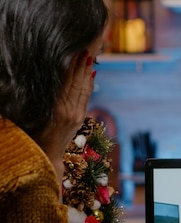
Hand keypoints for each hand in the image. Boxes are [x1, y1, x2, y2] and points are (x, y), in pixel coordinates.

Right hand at [37, 51, 95, 183]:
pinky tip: (91, 75)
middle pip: (75, 83)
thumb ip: (34, 98)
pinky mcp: (80, 118)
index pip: (64, 83)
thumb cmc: (31, 133)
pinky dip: (88, 85)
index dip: (69, 68)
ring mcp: (76, 115)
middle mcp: (68, 111)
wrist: (46, 154)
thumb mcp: (30, 114)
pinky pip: (86, 97)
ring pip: (83, 89)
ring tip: (89, 58)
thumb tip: (31, 80)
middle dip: (80, 66)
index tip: (72, 54)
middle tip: (84, 50)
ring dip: (86, 73)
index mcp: (54, 109)